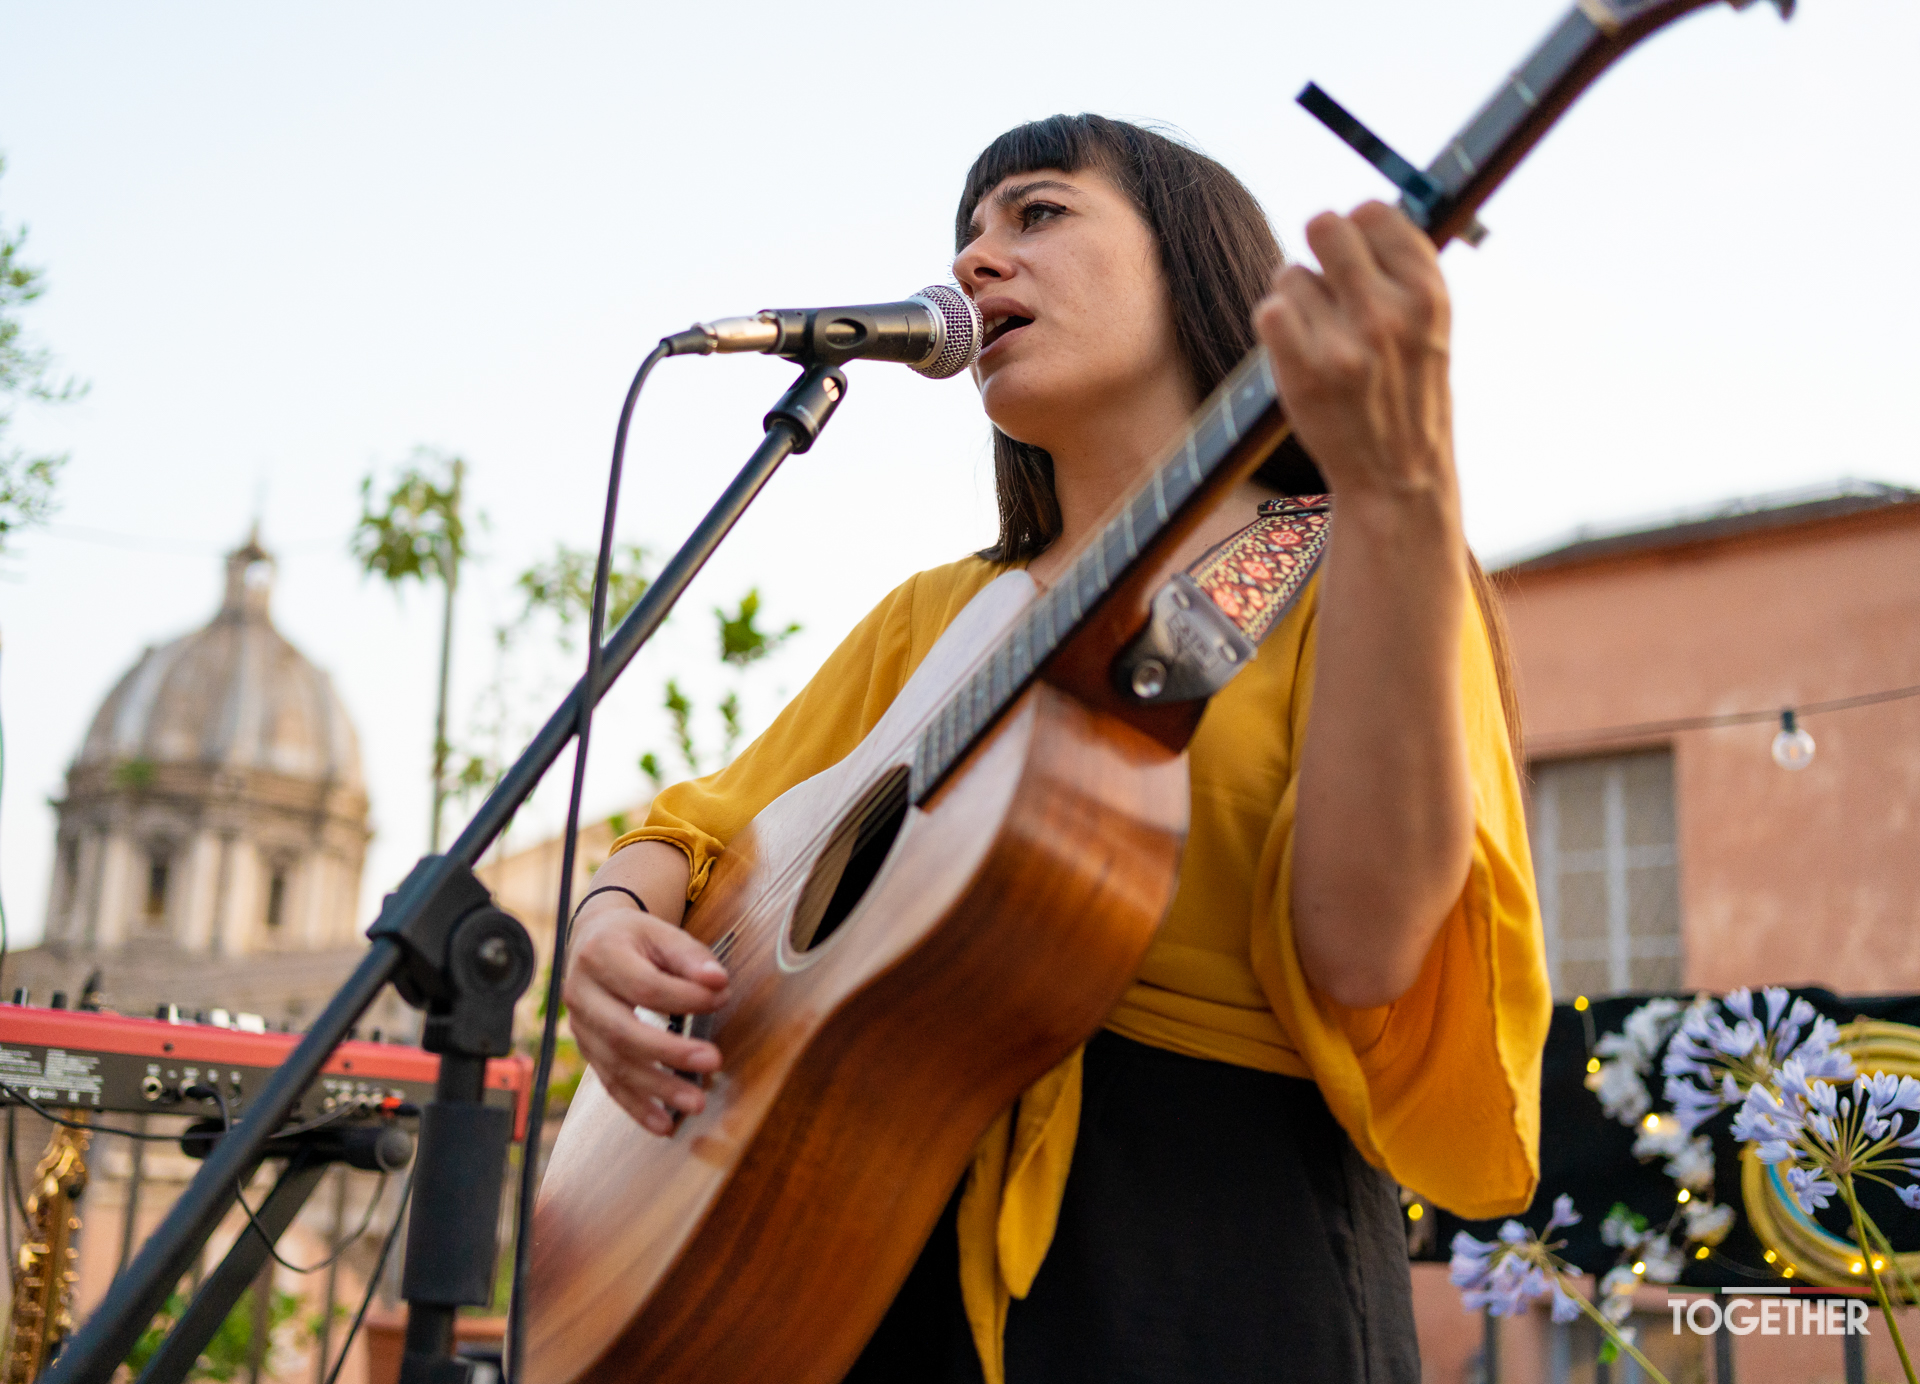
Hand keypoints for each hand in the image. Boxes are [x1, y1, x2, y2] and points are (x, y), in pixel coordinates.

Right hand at [563, 893, 729, 1135]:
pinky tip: (664, 1124)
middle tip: (712, 1061)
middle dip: (669, 1052)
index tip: (722, 997)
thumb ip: (690, 956)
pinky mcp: (586, 1050)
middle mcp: (581, 994)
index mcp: (600, 956)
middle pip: (622, 1031)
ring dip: (656, 1088)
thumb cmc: (634, 938)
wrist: (593, 940)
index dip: (685, 997)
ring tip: (695, 1102)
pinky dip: (637, 1107)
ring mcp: (579, 1026)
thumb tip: (718, 981)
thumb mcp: (661, 932)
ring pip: (614, 1064)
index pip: (644, 986)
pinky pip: (609, 1083)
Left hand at [1254, 202, 1456, 514]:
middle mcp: (1389, 313)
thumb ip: (1401, 273)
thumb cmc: (1408, 393)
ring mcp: (1345, 344)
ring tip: (1321, 338)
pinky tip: (1297, 352)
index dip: (1357, 229)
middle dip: (1318, 249)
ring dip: (1297, 299)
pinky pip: (1269, 311)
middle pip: (1324, 225)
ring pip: (1290, 274)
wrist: (1397, 477)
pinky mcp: (1303, 372)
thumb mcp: (1430, 328)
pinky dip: (1276, 327)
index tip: (1357, 256)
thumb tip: (1357, 214)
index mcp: (1429, 295)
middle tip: (1326, 285)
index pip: (1374, 211)